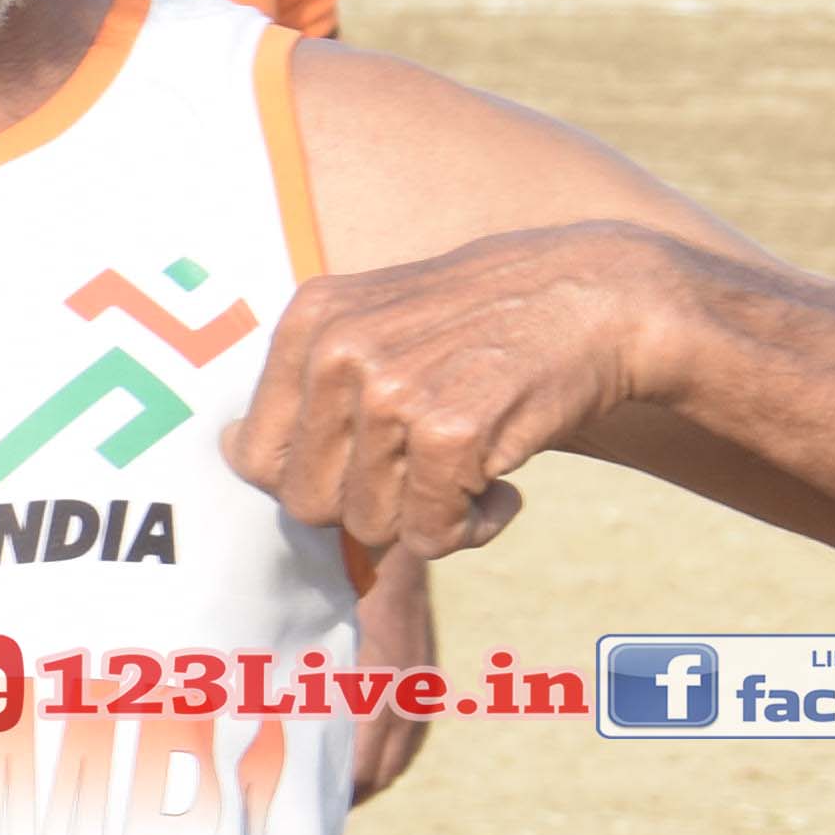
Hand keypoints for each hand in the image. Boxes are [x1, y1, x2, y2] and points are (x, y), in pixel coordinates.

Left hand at [222, 226, 686, 560]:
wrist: (602, 299)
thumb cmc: (486, 326)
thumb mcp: (380, 321)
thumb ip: (311, 382)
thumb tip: (232, 456)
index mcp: (311, 320)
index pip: (252, 456)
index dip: (313, 479)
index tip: (369, 461)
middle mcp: (340, 350)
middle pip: (308, 503)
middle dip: (370, 501)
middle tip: (429, 460)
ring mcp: (393, 390)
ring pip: (371, 525)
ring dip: (429, 513)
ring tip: (471, 459)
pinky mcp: (451, 432)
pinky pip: (433, 536)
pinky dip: (475, 525)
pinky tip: (505, 479)